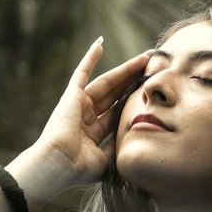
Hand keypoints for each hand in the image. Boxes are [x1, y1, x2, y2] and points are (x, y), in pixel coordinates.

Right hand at [35, 39, 149, 187]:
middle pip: (117, 94)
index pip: (118, 112)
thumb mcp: (106, 159)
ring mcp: (79, 104)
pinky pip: (81, 72)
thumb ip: (117, 147)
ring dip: (125, 69)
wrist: (58, 164)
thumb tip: (132, 140)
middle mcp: (87, 116)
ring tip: (144, 57)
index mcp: (94, 133)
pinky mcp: (72, 95)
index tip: (150, 92)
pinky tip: (100, 44)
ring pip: (108, 82)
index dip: (134, 101)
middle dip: (135, 81)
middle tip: (154, 68)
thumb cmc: (78, 168)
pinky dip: (89, 58)